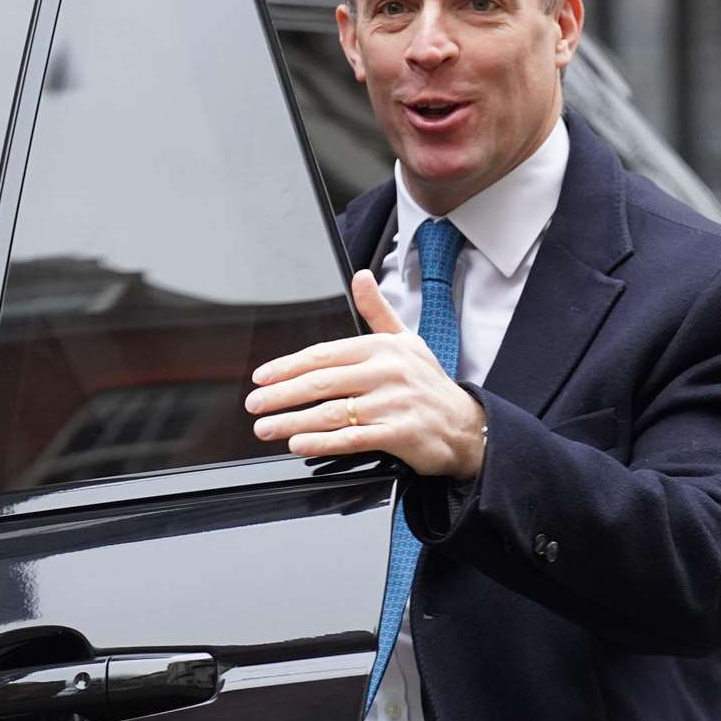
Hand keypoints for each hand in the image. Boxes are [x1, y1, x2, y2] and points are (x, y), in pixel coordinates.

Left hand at [244, 270, 487, 479]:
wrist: (466, 425)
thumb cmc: (429, 384)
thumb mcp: (407, 340)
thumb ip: (377, 311)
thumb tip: (360, 276)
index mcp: (382, 348)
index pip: (324, 354)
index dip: (288, 366)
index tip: (262, 377)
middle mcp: (386, 372)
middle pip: (321, 382)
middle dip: (281, 395)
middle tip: (254, 404)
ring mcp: (393, 404)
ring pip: (332, 412)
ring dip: (293, 421)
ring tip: (266, 428)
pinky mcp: (400, 434)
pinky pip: (353, 438)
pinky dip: (323, 442)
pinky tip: (299, 444)